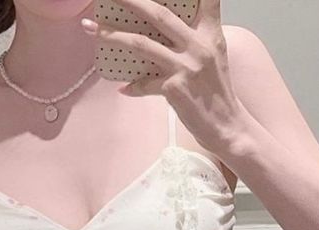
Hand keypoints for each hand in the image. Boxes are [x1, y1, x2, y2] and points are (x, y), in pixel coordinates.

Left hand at [82, 0, 244, 150]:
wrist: (227, 126)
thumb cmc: (216, 93)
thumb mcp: (213, 56)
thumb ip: (194, 38)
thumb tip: (163, 31)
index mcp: (210, 33)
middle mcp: (198, 45)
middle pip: (159, 14)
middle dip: (130, 0)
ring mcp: (186, 67)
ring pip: (141, 44)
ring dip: (112, 35)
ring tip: (91, 28)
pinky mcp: (174, 89)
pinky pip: (144, 84)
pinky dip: (132, 86)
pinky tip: (123, 88)